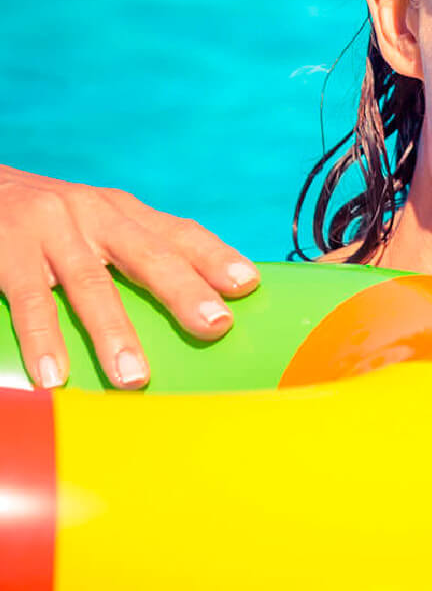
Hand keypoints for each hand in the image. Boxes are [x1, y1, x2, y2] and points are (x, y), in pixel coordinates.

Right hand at [0, 166, 256, 387]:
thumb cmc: (42, 220)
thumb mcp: (91, 220)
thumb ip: (134, 249)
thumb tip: (193, 297)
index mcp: (120, 212)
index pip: (179, 233)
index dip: (215, 257)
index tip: (248, 284)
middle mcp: (92, 215)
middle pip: (148, 256)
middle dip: (184, 292)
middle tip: (215, 326)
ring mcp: (49, 232)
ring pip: (90, 285)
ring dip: (115, 333)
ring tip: (135, 378)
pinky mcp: (4, 251)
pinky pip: (29, 301)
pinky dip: (42, 339)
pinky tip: (55, 375)